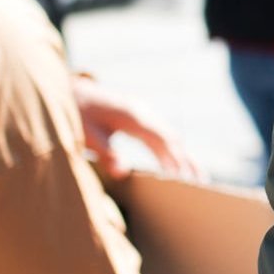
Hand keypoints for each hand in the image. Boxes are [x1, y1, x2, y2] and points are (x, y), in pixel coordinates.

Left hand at [74, 76, 204, 182]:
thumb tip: (122, 173)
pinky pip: (160, 134)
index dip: (175, 159)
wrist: (72, 91)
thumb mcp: (86, 134)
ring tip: (194, 177)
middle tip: (200, 182)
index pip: (162, 140)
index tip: (184, 178)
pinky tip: (171, 164)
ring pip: (169, 136)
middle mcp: (143, 112)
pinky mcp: (139, 117)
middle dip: (187, 159)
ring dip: (181, 156)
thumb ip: (105, 153)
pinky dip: (169, 150)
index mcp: (133, 116)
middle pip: (172, 138)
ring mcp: (143, 113)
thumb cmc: (77, 113)